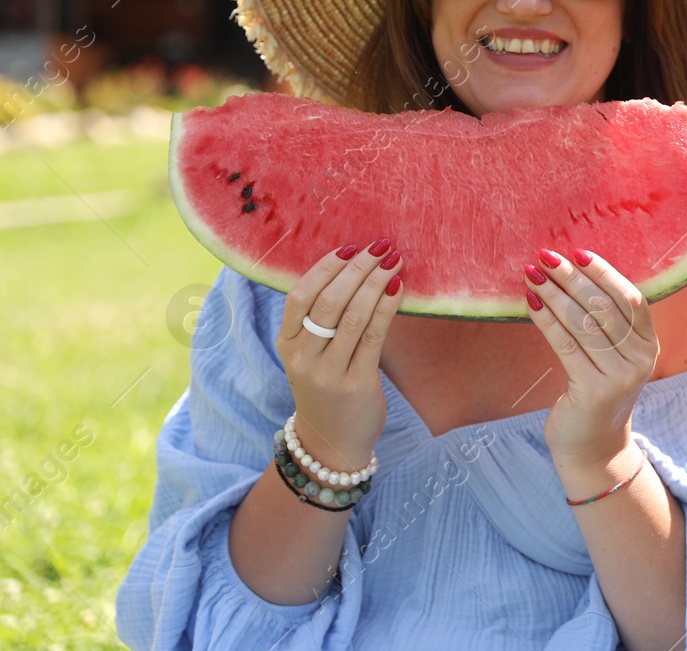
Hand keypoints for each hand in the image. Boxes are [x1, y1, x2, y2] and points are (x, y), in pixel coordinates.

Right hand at [277, 239, 404, 471]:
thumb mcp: (312, 354)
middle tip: (381, 246)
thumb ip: (323, 318)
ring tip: (394, 260)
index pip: (299, 296)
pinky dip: (387, 307)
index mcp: (287, 344)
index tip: (350, 247)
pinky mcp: (356, 384)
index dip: (325, 267)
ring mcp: (328, 373)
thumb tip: (355, 267)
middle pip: (329, 301)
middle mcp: (302, 358)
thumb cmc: (327, 387)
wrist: (332, 442)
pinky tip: (398, 288)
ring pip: (353, 316)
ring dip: (376, 282)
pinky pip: (374, 336)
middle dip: (358, 268)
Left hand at [524, 249, 657, 469]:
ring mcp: (619, 376)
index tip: (577, 253)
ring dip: (555, 294)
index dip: (604, 273)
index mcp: (648, 344)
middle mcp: (640, 359)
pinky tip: (531, 303)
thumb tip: (571, 273)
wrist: (594, 446)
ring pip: (584, 323)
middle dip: (572, 278)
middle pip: (604, 307)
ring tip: (532, 275)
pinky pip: (567, 345)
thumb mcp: (611, 355)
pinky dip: (547, 320)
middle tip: (545, 257)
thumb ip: (604, 322)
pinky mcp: (594, 390)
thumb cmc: (596, 391)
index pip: (630, 298)